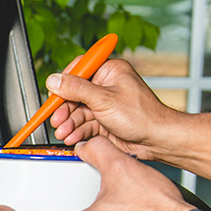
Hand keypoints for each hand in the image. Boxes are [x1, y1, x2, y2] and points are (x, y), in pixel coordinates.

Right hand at [46, 58, 180, 160]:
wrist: (157, 140)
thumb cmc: (142, 115)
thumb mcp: (104, 100)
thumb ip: (77, 89)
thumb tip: (55, 80)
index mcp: (110, 71)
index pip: (79, 70)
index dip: (64, 83)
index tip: (53, 94)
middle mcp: (107, 86)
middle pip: (75, 94)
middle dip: (64, 109)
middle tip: (56, 119)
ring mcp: (105, 104)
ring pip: (78, 112)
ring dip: (69, 123)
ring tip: (64, 132)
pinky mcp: (105, 121)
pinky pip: (85, 124)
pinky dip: (77, 131)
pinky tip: (72, 137)